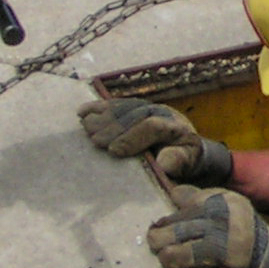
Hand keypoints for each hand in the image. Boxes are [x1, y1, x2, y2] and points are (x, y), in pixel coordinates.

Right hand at [76, 98, 233, 185]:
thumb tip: (163, 163)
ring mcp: (146, 106)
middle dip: (112, 127)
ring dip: (102, 117)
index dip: (131, 137)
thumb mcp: (187, 163)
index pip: (151, 126)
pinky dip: (97, 107)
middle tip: (94, 140)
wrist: (186, 147)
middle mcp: (160, 111)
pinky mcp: (134, 107)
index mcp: (175, 127)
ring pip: (122, 107)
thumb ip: (177, 161)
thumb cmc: (184, 159)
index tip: (113, 150)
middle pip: (132, 115)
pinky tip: (82, 112)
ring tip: (87, 128)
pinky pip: (115, 104)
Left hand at [148, 186, 268, 267]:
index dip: (171, 207)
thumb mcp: (228, 211)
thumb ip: (202, 201)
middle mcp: (224, 208)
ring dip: (162, 242)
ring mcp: (224, 228)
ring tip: (156, 246)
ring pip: (182, 232)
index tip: (159, 220)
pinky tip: (166, 259)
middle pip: (183, 214)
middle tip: (152, 236)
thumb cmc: (242, 235)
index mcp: (224, 196)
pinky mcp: (222, 249)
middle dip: (163, 227)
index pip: (190, 195)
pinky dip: (175, 256)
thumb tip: (173, 194)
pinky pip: (191, 252)